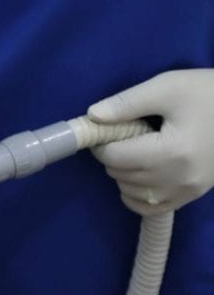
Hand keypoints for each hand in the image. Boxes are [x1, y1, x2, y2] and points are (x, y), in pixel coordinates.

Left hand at [89, 69, 213, 215]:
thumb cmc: (209, 93)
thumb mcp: (168, 87)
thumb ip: (127, 103)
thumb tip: (92, 117)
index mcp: (172, 151)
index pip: (115, 157)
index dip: (102, 143)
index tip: (108, 129)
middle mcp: (179, 179)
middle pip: (120, 175)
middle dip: (114, 155)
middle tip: (127, 135)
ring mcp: (187, 191)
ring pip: (129, 192)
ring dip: (123, 173)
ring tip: (140, 149)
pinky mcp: (192, 196)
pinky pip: (148, 207)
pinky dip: (135, 194)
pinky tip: (141, 173)